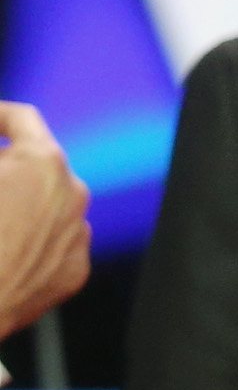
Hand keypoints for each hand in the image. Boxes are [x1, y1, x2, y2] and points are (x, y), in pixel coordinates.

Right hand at [0, 102, 89, 338]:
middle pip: (38, 164)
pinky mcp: (75, 270)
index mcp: (42, 162)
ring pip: (48, 205)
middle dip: (8, 167)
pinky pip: (54, 242)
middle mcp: (73, 194)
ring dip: (22, 204)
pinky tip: (4, 251)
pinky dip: (32, 240)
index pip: (22, 118)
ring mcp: (79, 234)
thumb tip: (1, 159)